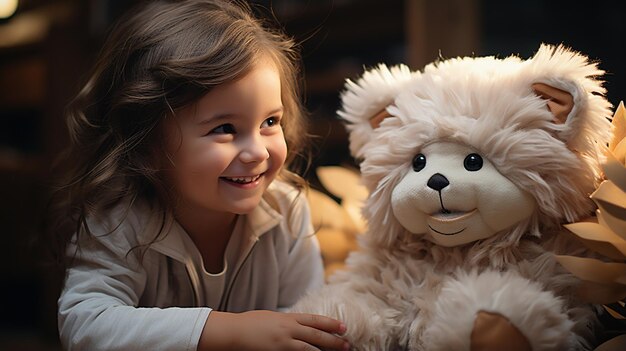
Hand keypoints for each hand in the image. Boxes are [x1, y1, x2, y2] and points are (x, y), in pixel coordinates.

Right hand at [198, 310, 348, 350]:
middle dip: (333, 340)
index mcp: (287, 318)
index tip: (343, 327)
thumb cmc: (250, 324)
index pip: (314, 320)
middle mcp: (288, 329)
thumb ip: (287, 323)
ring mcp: (283, 343)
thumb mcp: (271, 318)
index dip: (330, 324)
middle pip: (316, 335)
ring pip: (309, 348)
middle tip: (347, 343)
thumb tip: (300, 326)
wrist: (233, 332)